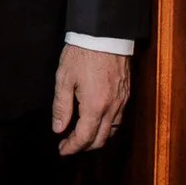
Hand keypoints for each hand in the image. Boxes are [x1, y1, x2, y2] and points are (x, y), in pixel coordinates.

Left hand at [52, 43, 130, 158]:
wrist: (105, 34)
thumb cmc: (82, 54)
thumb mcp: (64, 79)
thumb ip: (61, 107)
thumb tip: (59, 128)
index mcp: (94, 106)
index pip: (84, 138)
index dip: (72, 147)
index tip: (62, 150)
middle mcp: (112, 107)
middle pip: (101, 140)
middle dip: (84, 147)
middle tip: (69, 145)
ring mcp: (122, 101)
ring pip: (112, 131)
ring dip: (97, 138)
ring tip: (82, 136)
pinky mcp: (126, 93)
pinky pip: (119, 118)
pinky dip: (108, 126)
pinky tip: (97, 121)